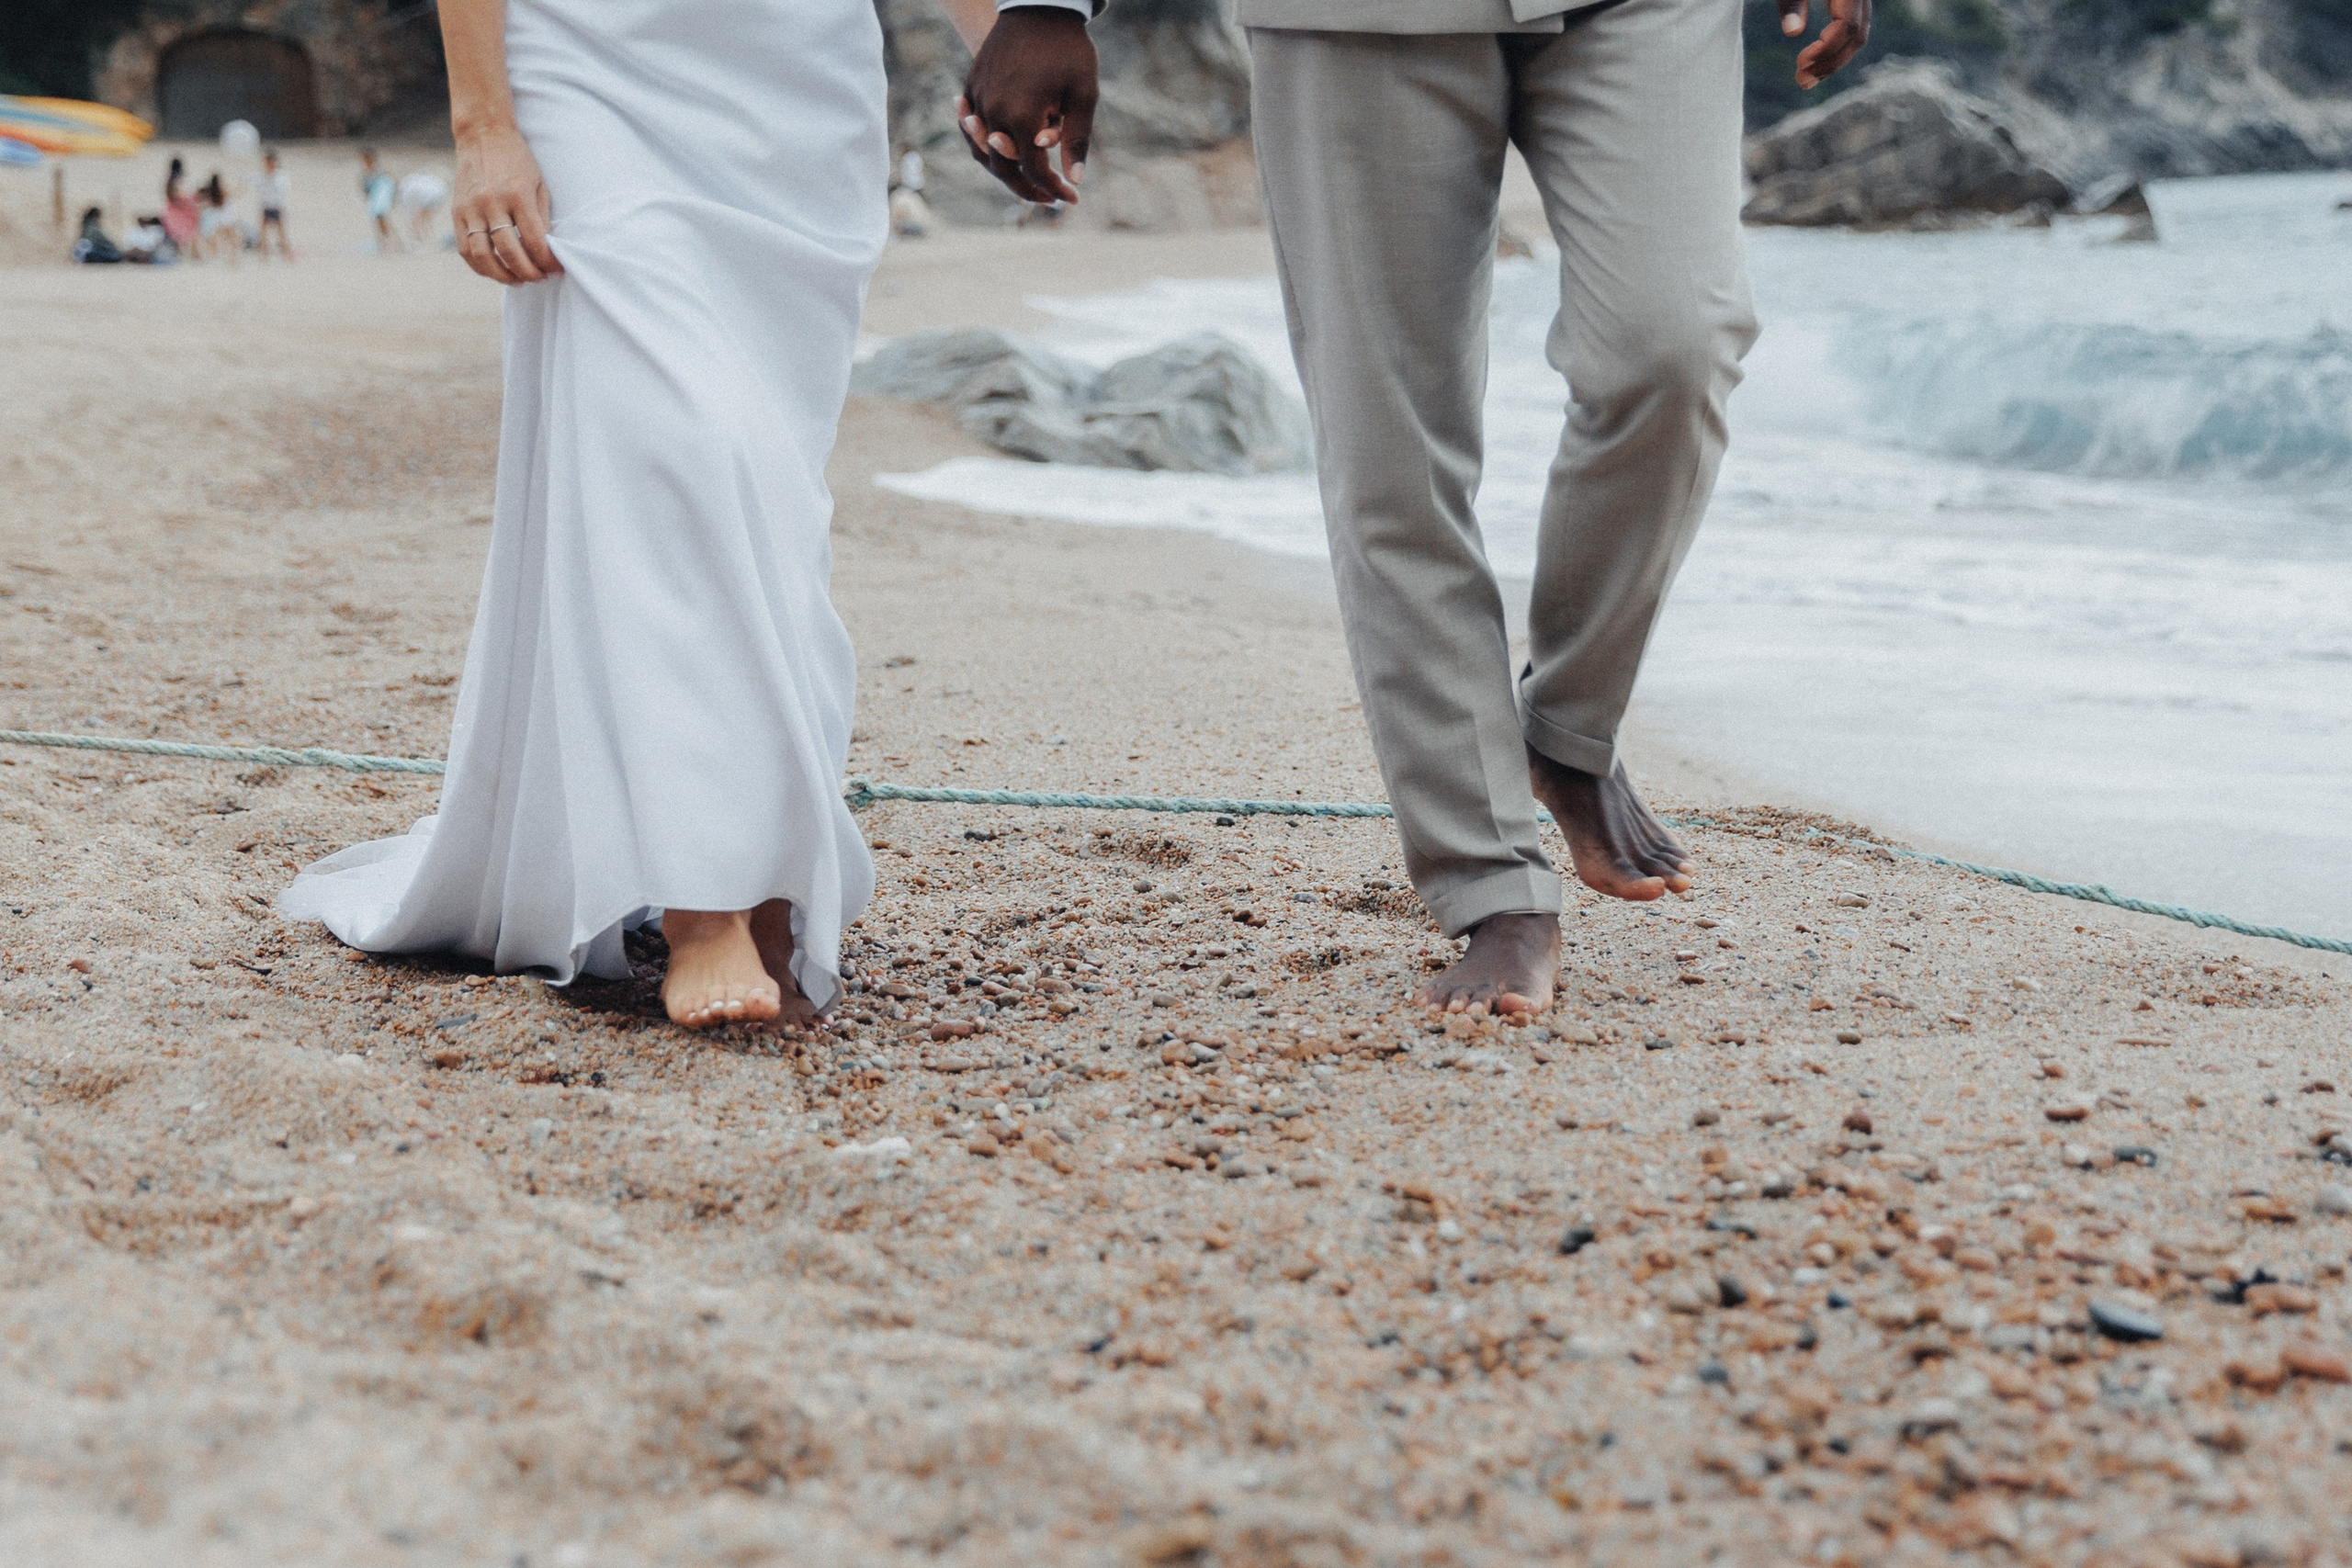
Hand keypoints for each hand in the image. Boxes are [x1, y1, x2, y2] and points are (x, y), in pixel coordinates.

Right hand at [452, 122, 560, 283]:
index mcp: (517, 195)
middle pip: (509, 251)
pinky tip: (494, 270)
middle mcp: (492, 202)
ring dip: (502, 275)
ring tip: (517, 280)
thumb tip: (547, 250)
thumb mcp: (538, 183)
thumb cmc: (516, 160)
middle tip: (539, 278)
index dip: (547, 261)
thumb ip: (542, 216)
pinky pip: (465, 248)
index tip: (555, 270)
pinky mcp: (456, 212)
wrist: (483, 135)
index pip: (534, 240)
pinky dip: (479, 266)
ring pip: (483, 255)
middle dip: (527, 272)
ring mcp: (471, 208)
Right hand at [959, 7, 1096, 205]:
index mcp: (1021, 116)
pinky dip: (982, 144)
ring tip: (1022, 182)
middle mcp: (993, 111)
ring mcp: (978, 98)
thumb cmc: (1068, 52)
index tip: (1070, 199)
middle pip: (1002, 167)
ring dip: (1001, 169)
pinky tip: (997, 152)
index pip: (1033, 169)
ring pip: (981, 150)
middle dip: (1026, 188)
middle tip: (1047, 199)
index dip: (1052, 189)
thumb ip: (1077, 139)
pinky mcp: (971, 85)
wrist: (1039, 7)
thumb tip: (1076, 180)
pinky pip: (971, 125)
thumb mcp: (1083, 96)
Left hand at [1778, 0, 1872, 89]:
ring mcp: (1860, 0)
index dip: (1826, 49)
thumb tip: (1793, 32)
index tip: (1800, 64)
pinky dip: (1835, 50)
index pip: (1848, 26)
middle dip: (1830, 63)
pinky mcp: (1853, 4)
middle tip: (1801, 81)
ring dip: (1833, 62)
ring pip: (1857, 37)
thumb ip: (1792, 2)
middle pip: (1857, 37)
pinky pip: (1852, 31)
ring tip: (1806, 80)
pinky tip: (1814, 65)